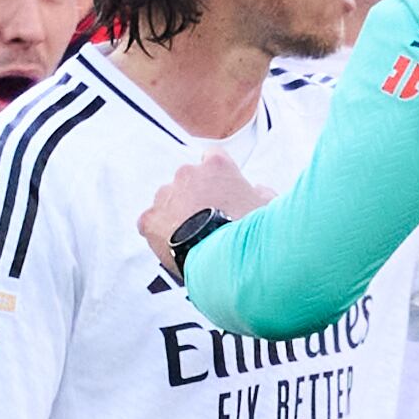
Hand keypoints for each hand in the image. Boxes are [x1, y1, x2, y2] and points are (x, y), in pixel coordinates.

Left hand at [140, 152, 265, 276]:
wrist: (227, 261)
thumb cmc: (252, 233)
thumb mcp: (268, 207)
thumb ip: (260, 192)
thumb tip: (258, 190)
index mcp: (217, 165)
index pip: (212, 157)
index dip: (217, 177)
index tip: (221, 193)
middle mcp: (187, 173)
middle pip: (187, 181)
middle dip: (195, 198)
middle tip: (208, 222)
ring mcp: (166, 195)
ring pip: (167, 202)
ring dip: (177, 214)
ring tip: (193, 239)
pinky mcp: (150, 219)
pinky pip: (150, 223)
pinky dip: (159, 234)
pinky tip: (175, 247)